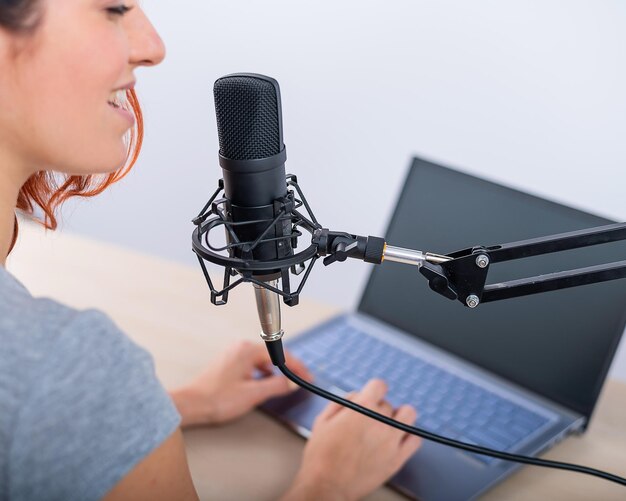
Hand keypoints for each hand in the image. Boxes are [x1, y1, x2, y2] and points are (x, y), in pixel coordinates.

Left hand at [170, 340, 312, 426]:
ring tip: (283, 384)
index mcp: (247, 350)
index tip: (306, 377)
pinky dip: (262, 373)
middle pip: (272, 355)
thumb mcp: (253, 394)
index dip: (297, 367)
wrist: (192, 405)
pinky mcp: (229, 363)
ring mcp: (233, 355)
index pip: (281, 354)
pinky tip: (263, 384)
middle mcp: (240, 348)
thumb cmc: (216, 399)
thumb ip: (277, 385)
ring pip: (262, 360)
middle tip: (298, 381)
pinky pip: (252, 364)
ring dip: (274, 371)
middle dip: (287, 368)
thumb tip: (292, 382)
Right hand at [282, 379, 421, 500]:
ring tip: (387, 425)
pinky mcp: (398, 459)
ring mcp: (392, 440)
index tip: (371, 395)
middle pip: (388, 404)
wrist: (327, 486)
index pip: (379, 385)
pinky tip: (398, 439)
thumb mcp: (323, 420)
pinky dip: (408, 436)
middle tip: (367, 421)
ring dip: (399, 417)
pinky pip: (415, 440)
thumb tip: (356, 395)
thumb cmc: (321, 455)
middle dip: (378, 409)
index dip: (373, 389)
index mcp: (362, 408)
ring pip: (408, 415)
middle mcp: (380, 421)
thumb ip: (343, 402)